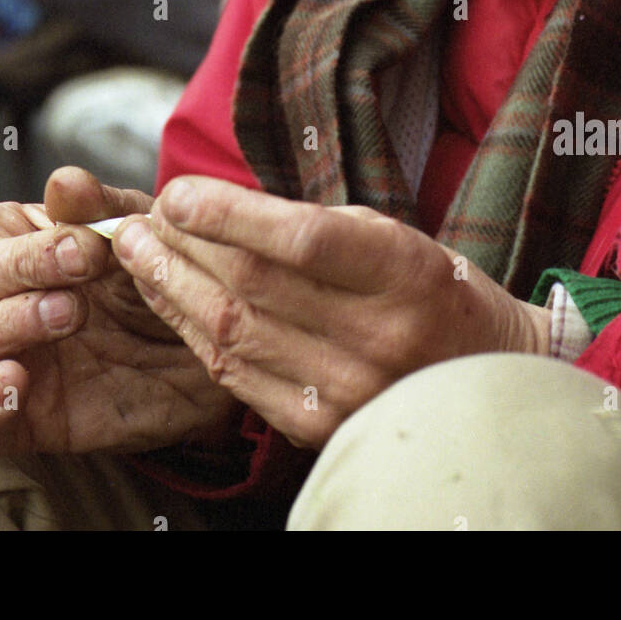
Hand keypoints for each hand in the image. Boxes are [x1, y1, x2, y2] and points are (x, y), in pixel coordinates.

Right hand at [0, 167, 240, 456]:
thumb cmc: (173, 267)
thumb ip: (101, 206)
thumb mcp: (145, 224)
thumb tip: (61, 185)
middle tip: (85, 259)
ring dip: (2, 322)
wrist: (227, 333)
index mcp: (14, 238)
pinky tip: (20, 376)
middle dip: (17, 263)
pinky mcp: (34, 416)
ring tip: (69, 313)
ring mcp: (10, 356)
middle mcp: (0, 297)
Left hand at [114, 176, 552, 449]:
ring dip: (171, 289)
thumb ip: (308, 226)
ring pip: (234, 332)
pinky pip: (237, 375)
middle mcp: (377, 334)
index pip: (302, 239)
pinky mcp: (320, 426)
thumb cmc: (428, 285)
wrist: (486, 373)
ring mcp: (348, 388)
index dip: (230, 214)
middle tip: (137, 220)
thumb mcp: (387, 234)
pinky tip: (167, 301)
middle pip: (255, 287)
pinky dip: (193, 333)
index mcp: (402, 271)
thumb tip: (211, 209)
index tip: (176, 193)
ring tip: (134, 254)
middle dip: (182, 248)